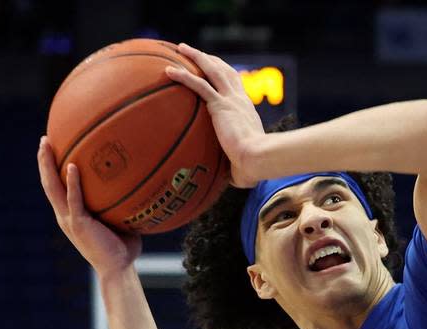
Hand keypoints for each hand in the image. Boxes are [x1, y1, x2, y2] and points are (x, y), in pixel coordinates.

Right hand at [38, 137, 141, 276]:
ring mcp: (69, 219)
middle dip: (44, 161)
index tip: (53, 149)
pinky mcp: (78, 224)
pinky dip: (72, 183)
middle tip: (44, 139)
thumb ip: (121, 204)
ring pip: (53, 187)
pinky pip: (74, 199)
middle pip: (48, 183)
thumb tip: (140, 185)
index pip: (57, 187)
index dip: (52, 169)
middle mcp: (65, 214)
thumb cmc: (122, 247)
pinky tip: (73, 166)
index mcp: (72, 214)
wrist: (118, 269)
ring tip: (46, 145)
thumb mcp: (119, 221)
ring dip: (47, 165)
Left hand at [165, 43, 267, 187]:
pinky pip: (199, 85)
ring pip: (213, 70)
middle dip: (210, 59)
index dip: (225, 75)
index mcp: (246, 111)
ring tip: (181, 48)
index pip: (235, 86)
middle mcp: (240, 101)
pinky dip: (183, 75)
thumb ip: (235, 166)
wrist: (258, 160)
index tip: (215, 69)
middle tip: (195, 52)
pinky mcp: (220, 106)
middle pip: (225, 71)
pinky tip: (168, 70)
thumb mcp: (243, 163)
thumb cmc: (253, 167)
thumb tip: (232, 181)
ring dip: (196, 57)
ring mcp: (231, 101)